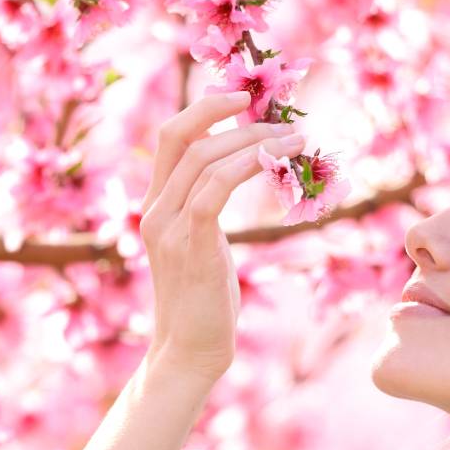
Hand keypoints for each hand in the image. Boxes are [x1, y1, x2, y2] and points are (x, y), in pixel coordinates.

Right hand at [139, 92, 300, 381]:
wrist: (191, 351)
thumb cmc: (206, 303)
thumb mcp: (203, 246)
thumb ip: (206, 211)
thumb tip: (237, 177)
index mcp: (156, 205)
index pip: (171, 138)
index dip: (203, 109)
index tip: (241, 98)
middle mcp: (155, 209)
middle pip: (179, 136)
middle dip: (226, 112)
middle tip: (274, 113)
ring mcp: (167, 226)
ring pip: (203, 159)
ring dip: (253, 140)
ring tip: (295, 138)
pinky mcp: (189, 244)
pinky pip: (213, 190)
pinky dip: (245, 167)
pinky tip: (278, 163)